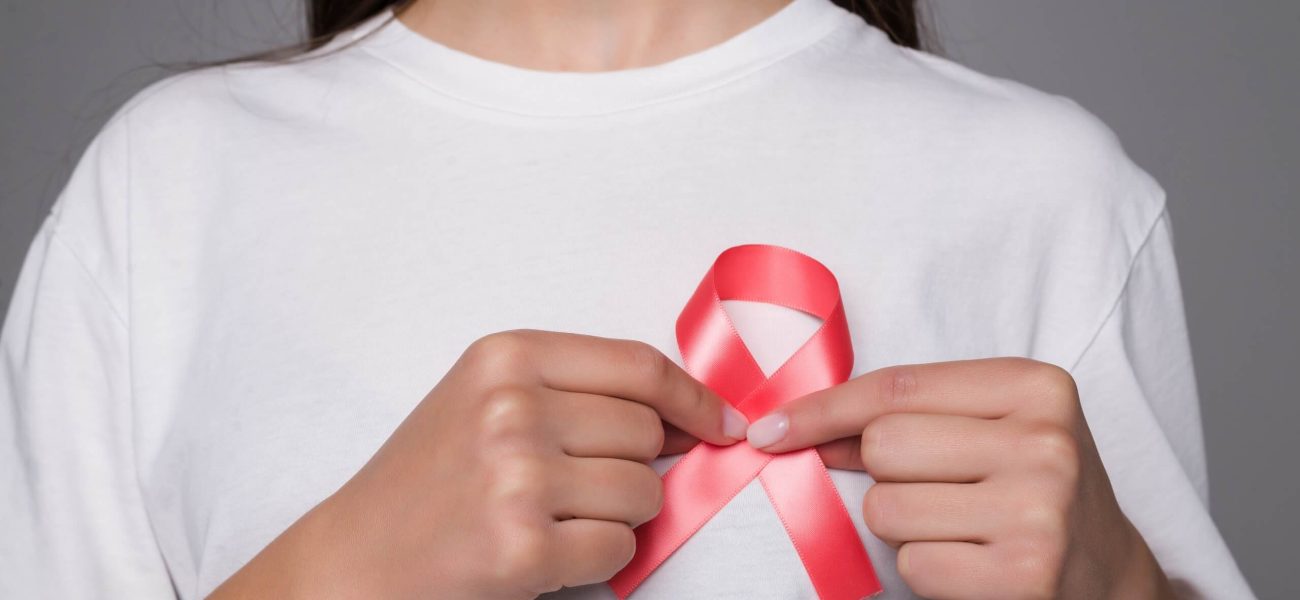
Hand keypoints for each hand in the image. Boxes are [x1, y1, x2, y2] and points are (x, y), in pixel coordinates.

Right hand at [209, 329, 747, 599]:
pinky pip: (620, 547)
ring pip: (643, 492)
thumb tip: (688, 416)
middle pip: (646, 433)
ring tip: (553, 517)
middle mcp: (513, 408)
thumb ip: (577, 391)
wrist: (355, 557)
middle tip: (578, 486)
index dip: (694, 399)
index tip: (720, 423)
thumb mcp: (488, 400)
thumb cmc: (426, 480)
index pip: (639, 367)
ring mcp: (518, 476)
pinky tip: (547, 551)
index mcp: (506, 358)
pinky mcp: (524, 545)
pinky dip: (599, 558)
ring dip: (617, 516)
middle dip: (636, 467)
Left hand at [744, 357, 1174, 599]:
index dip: (821, 409)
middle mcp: (1044, 443)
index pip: (894, 387)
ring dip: (902, 526)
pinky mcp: (1023, 575)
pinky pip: (912, 563)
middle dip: (885, 475)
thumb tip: (797, 428)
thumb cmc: (1034, 490)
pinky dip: (926, 567)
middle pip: (884, 446)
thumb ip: (910, 414)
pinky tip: (971, 562)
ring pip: (886, 508)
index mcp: (1036, 387)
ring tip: (960, 526)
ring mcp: (1037, 511)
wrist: (1111, 576)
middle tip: (935, 490)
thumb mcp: (993, 429)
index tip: (771, 428)